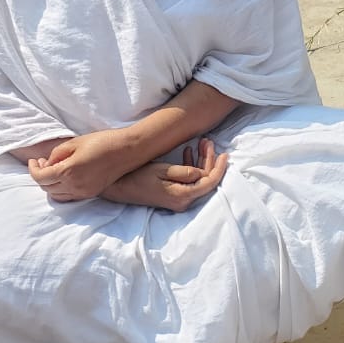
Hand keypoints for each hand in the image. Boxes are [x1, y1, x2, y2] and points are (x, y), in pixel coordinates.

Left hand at [28, 129, 136, 201]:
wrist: (128, 150)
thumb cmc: (103, 142)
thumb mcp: (75, 142)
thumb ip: (57, 154)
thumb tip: (48, 164)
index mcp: (69, 171)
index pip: (41, 178)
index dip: (33, 169)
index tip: (33, 161)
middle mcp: (75, 186)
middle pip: (47, 188)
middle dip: (40, 176)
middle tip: (42, 163)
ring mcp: (84, 192)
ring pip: (57, 196)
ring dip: (50, 185)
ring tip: (52, 170)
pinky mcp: (91, 193)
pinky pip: (69, 197)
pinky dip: (61, 190)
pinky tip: (64, 177)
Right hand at [102, 139, 228, 211]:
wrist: (118, 188)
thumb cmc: (138, 176)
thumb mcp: (161, 170)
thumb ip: (184, 172)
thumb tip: (202, 173)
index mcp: (182, 195)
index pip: (209, 183)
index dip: (219, 168)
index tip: (225, 154)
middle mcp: (183, 201)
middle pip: (205, 181)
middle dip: (209, 160)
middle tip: (207, 141)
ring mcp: (178, 200)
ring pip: (197, 180)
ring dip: (200, 161)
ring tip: (201, 142)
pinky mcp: (172, 196)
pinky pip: (188, 182)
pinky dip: (191, 167)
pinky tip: (188, 152)